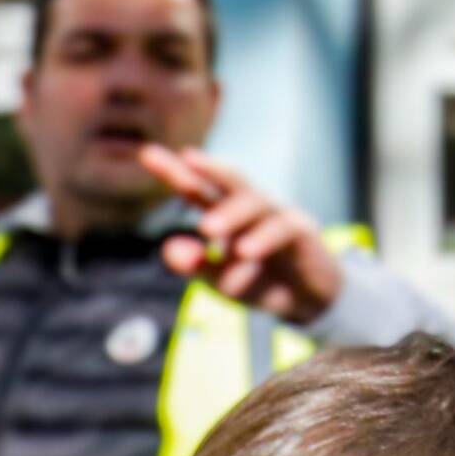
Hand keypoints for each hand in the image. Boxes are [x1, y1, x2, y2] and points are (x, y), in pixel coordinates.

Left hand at [131, 143, 350, 325]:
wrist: (306, 301)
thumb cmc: (259, 282)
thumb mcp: (220, 279)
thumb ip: (195, 263)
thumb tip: (167, 246)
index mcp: (226, 213)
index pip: (198, 188)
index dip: (175, 171)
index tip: (147, 154)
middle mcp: (251, 207)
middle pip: (228, 180)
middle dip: (206, 167)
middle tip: (185, 159)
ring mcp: (278, 214)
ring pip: (254, 202)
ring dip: (230, 214)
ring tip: (208, 229)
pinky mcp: (303, 231)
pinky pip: (282, 227)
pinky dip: (263, 238)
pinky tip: (245, 250)